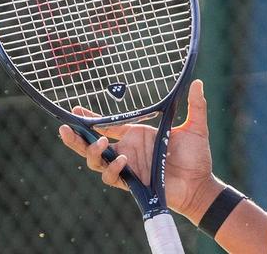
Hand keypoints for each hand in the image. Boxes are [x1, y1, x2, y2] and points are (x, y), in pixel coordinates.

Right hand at [59, 79, 216, 218]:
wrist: (201, 184)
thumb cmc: (197, 157)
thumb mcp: (195, 127)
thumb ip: (195, 105)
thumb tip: (198, 82)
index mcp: (138, 135)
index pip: (109, 126)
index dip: (91, 119)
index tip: (76, 109)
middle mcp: (129, 150)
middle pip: (92, 145)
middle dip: (76, 138)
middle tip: (64, 128)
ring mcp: (129, 167)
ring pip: (96, 162)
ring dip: (92, 152)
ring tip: (99, 142)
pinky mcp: (132, 183)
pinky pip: (112, 177)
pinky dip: (113, 168)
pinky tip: (123, 159)